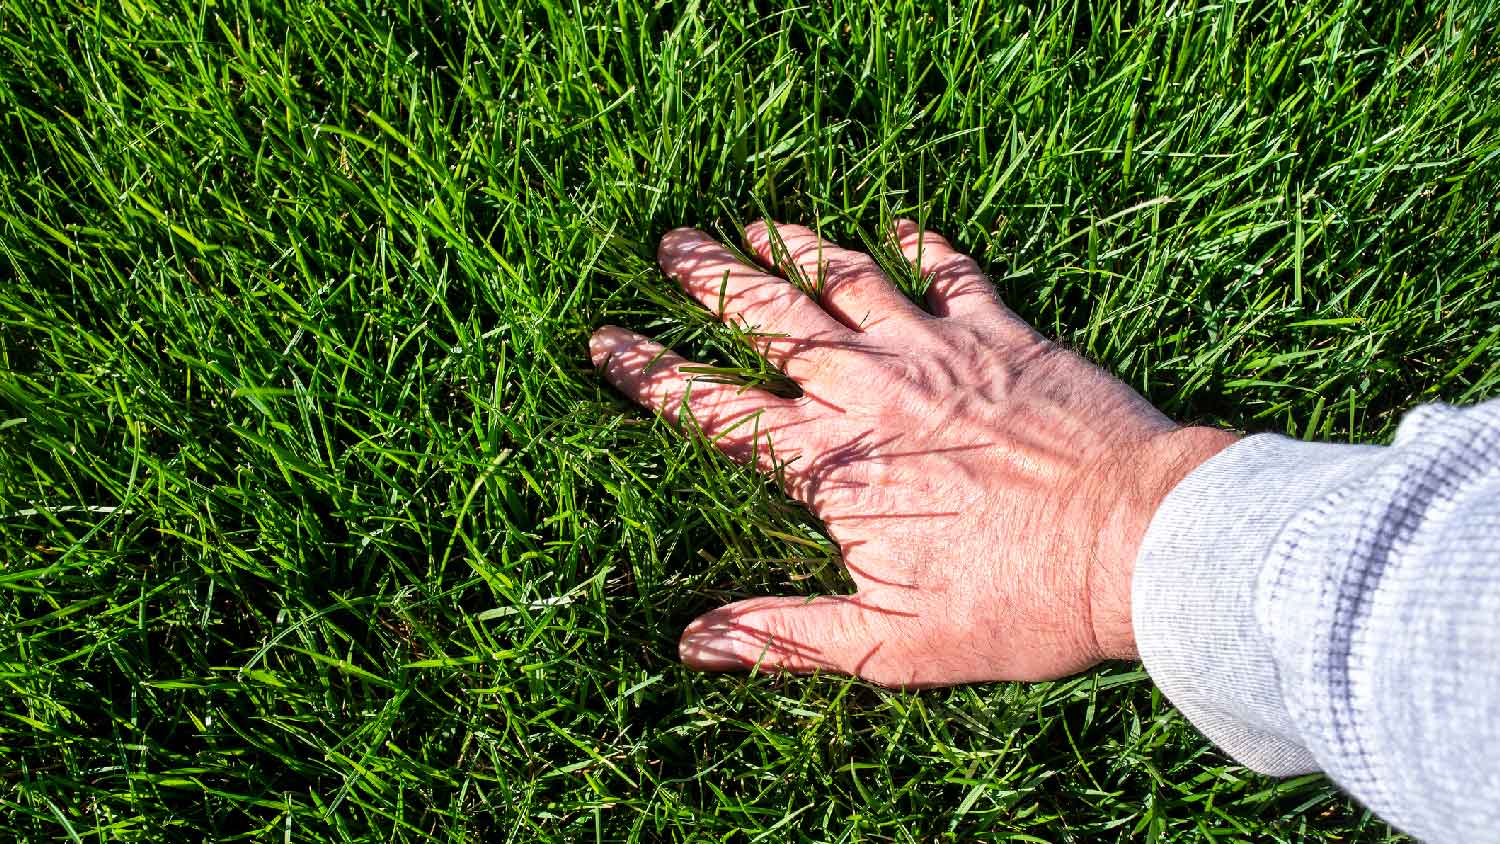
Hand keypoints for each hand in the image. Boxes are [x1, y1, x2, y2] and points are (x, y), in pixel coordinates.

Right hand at [590, 220, 1236, 686]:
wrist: (1138, 542)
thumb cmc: (1018, 603)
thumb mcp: (891, 645)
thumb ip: (787, 634)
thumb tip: (694, 643)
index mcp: (831, 463)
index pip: (715, 410)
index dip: (652, 375)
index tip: (606, 342)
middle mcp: (870, 390)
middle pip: (771, 322)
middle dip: (711, 281)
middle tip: (671, 245)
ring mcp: (937, 350)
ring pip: (846, 281)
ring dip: (794, 249)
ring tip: (752, 224)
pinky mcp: (1004, 333)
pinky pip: (954, 272)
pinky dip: (926, 246)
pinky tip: (906, 225)